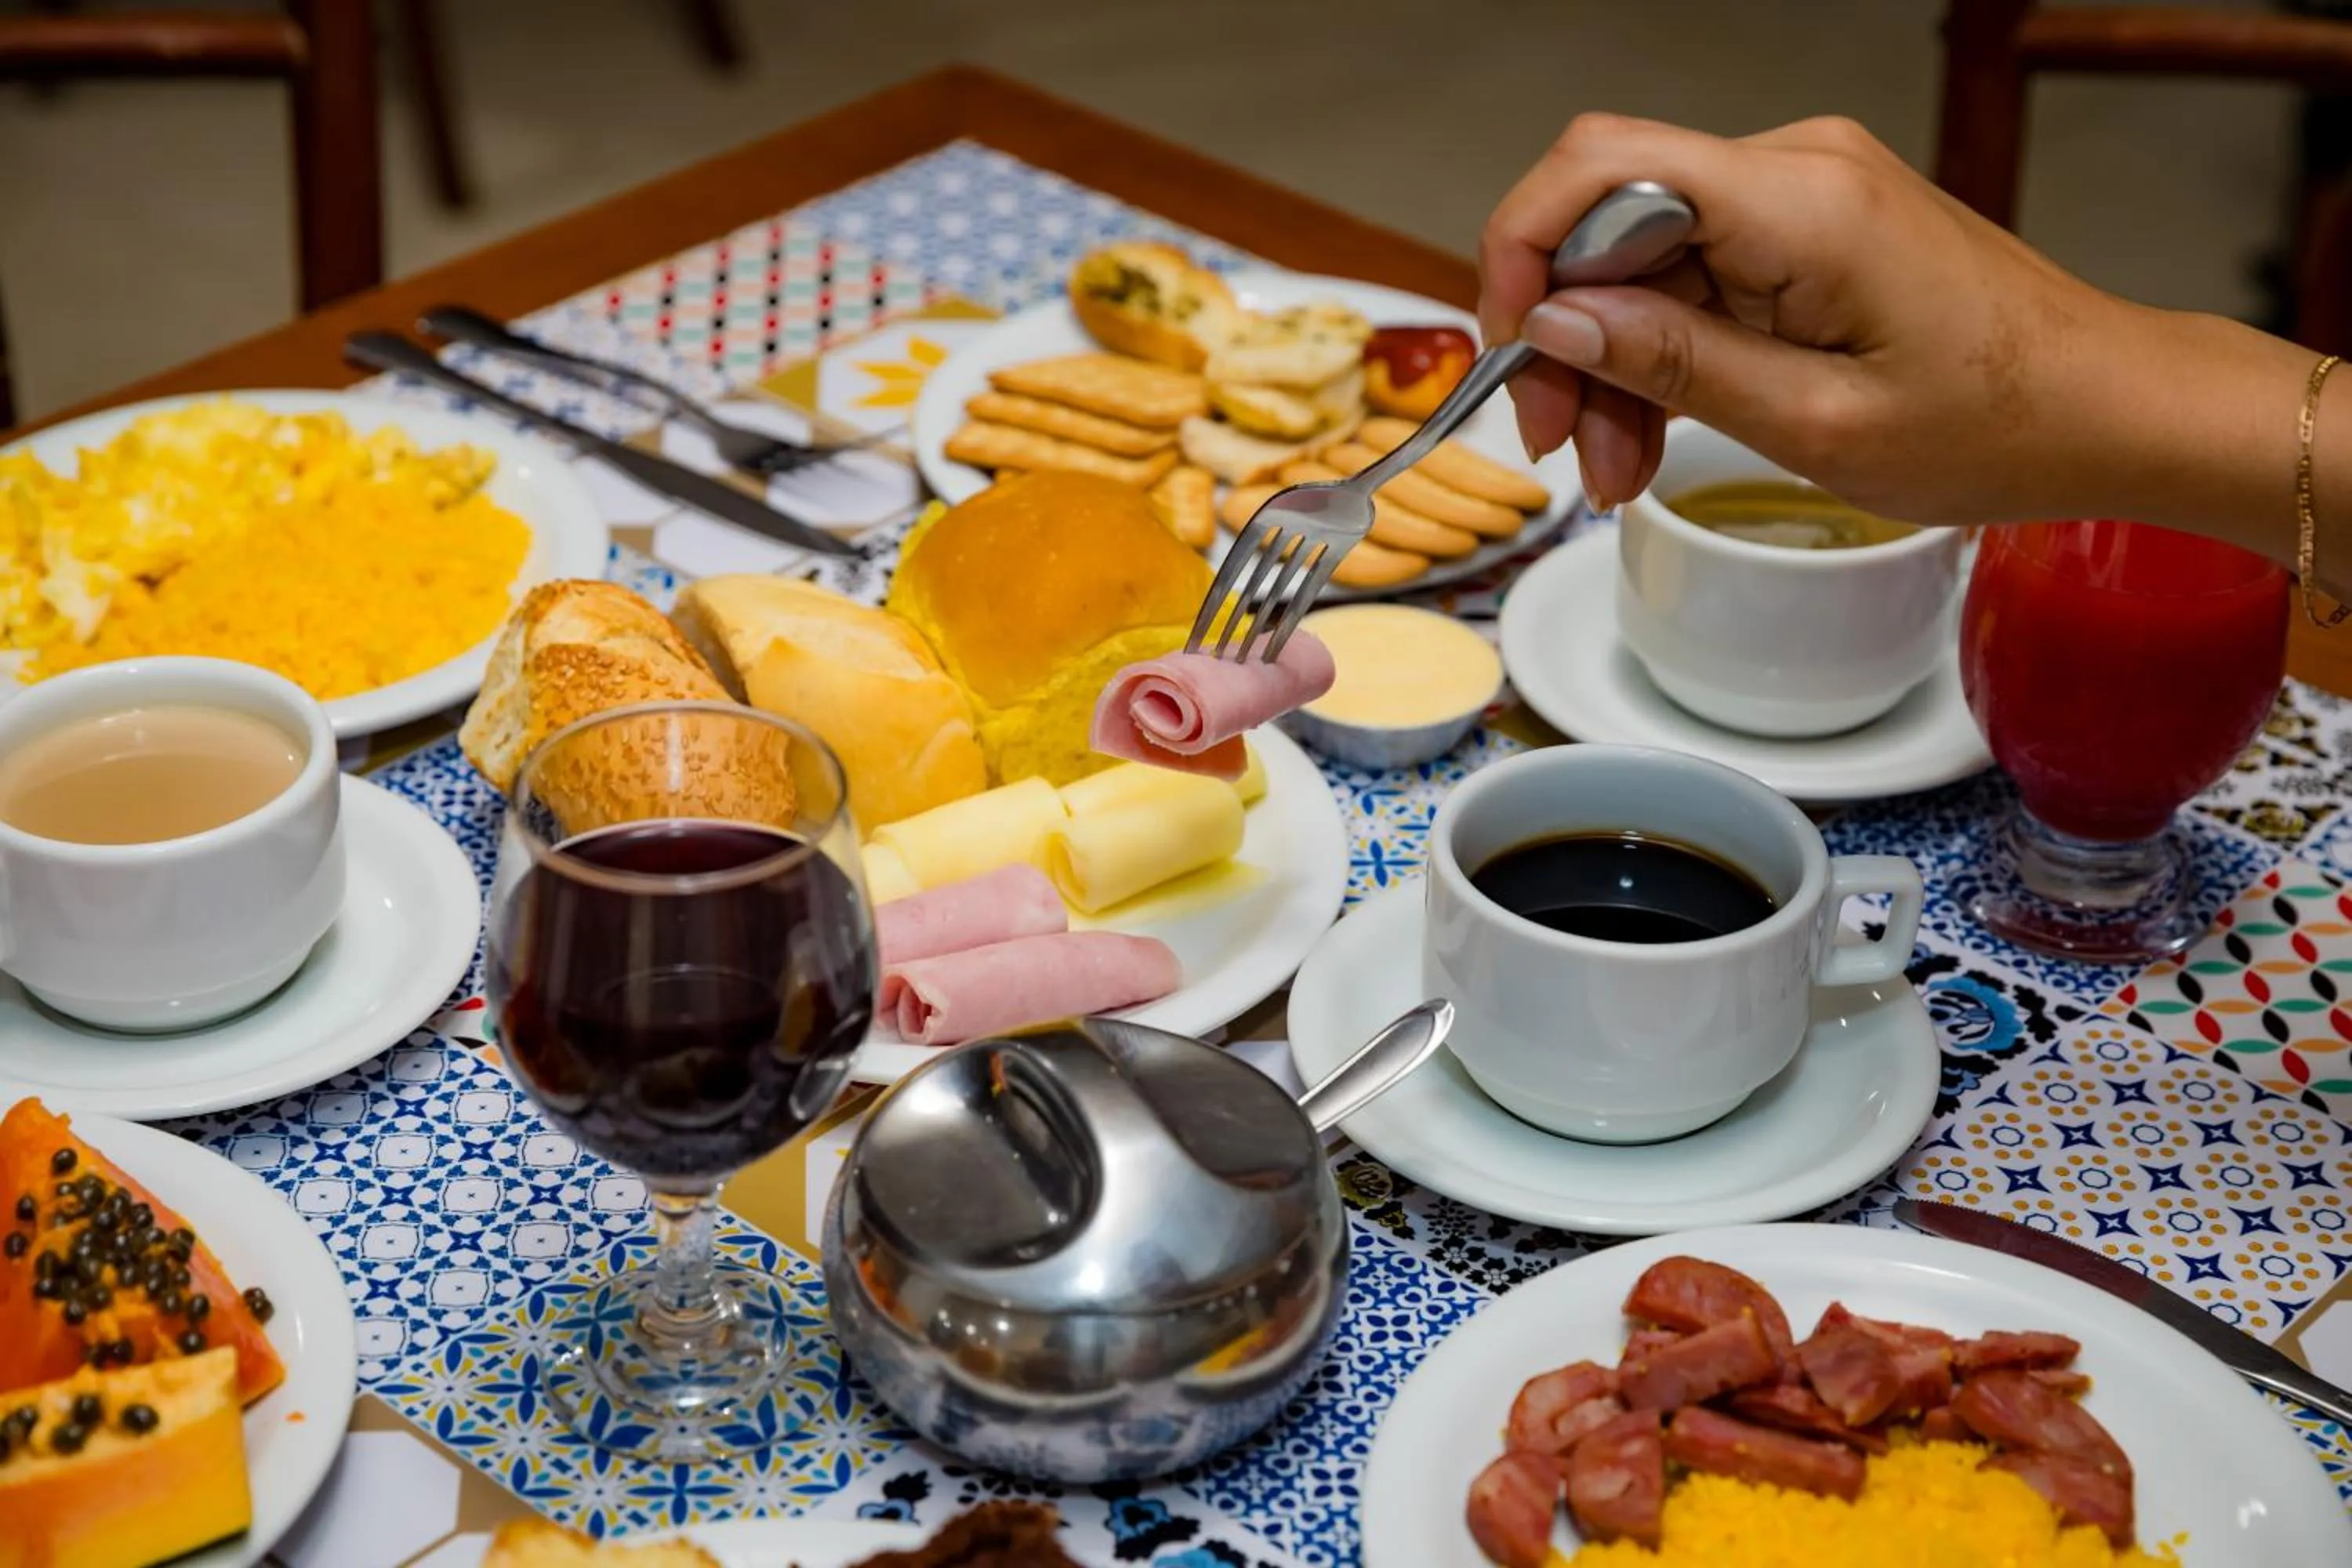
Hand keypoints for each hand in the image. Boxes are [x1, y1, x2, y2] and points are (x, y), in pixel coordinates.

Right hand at [1478, 114, 2141, 518]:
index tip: (1506, 352)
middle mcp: (1797, 165)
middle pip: (1608, 218)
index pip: (1601, 167)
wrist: (2109, 407)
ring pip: (1641, 255)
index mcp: (1801, 201)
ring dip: (1609, 359)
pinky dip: (1661, 350)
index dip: (1521, 252)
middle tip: (1559, 446)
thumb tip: (1552, 322)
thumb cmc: (2000, 424)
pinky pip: (1695, 271)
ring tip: (1616, 468)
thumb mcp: (1814, 423)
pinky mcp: (1810, 225)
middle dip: (1562, 334)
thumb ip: (1672, 363)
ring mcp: (1805, 190)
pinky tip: (1656, 432)